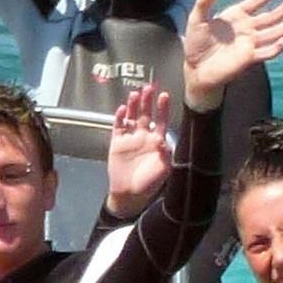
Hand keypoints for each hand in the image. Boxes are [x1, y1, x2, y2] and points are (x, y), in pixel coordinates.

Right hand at [104, 79, 175, 211]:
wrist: (129, 194)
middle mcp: (144, 136)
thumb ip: (165, 155)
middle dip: (148, 101)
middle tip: (149, 88)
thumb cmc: (149, 183)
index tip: (164, 96)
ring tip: (135, 94)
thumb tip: (164, 141)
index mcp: (157, 141)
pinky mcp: (117, 142)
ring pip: (132, 117)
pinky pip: (118, 127)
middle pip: (146, 114)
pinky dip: (119, 118)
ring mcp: (130, 138)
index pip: (161, 120)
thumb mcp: (163, 170)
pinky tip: (121, 110)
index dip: (162, 108)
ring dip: (133, 106)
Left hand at [181, 0, 282, 99]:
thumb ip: (204, 3)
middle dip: (282, 9)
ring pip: (273, 33)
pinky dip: (276, 47)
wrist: (195, 67)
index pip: (255, 3)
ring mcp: (250, 43)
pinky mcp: (249, 58)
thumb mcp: (196, 19)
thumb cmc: (196, 43)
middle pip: (269, 17)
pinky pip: (267, 52)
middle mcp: (247, 28)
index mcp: (236, 16)